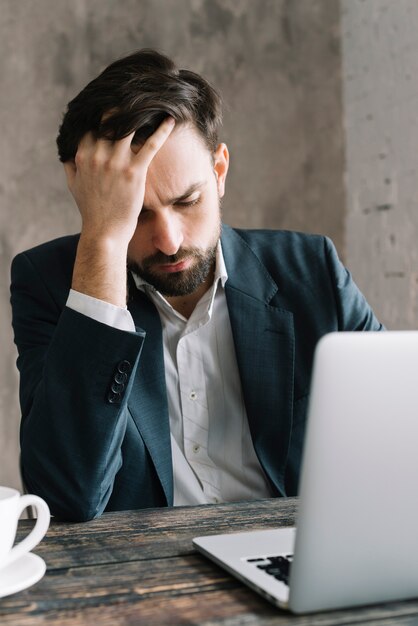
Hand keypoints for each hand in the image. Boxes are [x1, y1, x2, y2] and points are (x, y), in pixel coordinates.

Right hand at [64, 117, 174, 245]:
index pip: (93, 125)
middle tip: (137, 100)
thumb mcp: (73, 187)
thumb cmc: (91, 211)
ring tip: (153, 105)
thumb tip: (68, 153)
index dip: (103, 116)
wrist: (104, 232)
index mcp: (83, 155)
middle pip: (111, 120)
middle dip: (123, 109)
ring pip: (130, 127)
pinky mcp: (134, 172)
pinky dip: (161, 130)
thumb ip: (70, 166)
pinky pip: (150, 145)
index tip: (116, 109)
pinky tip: (170, 120)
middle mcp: (98, 155)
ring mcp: (116, 163)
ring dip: (142, 114)